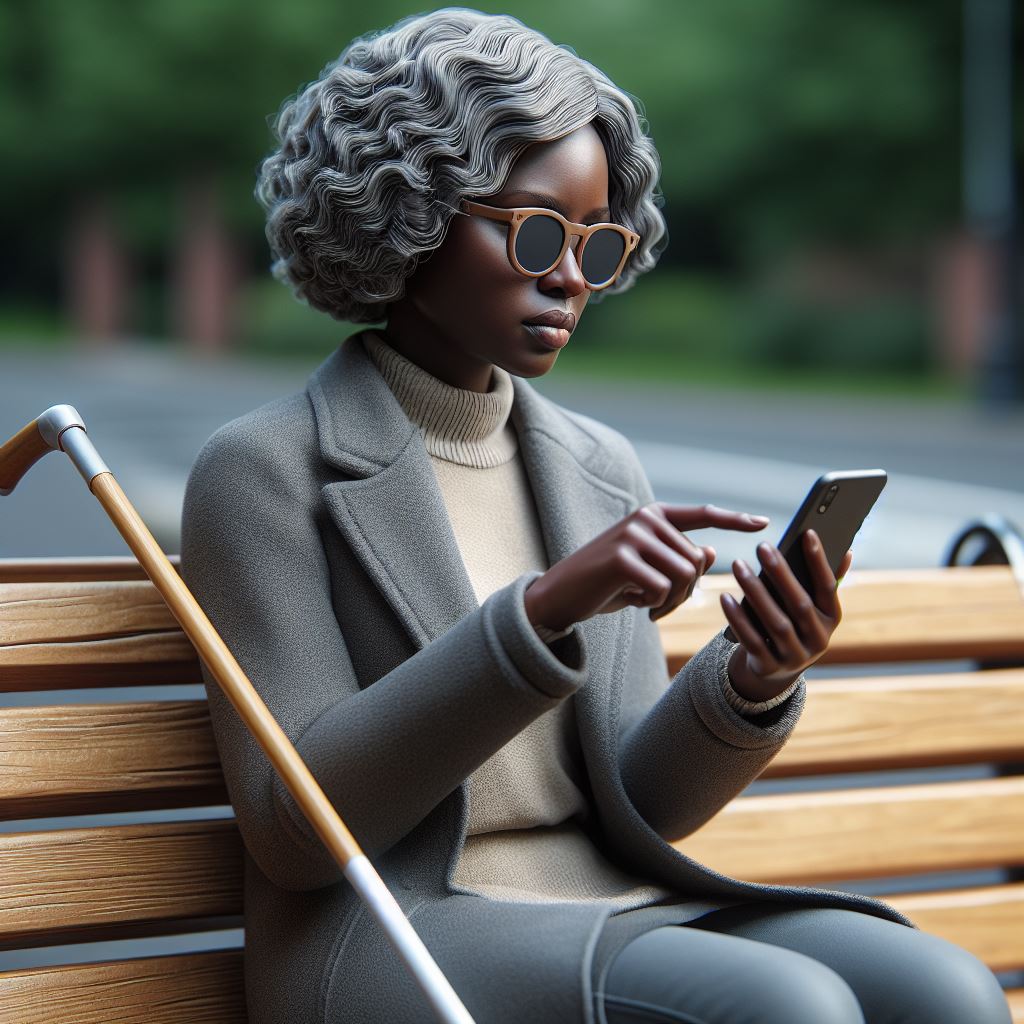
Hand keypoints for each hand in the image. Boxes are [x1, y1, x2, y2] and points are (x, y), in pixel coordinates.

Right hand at [524, 502, 770, 631]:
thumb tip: (711, 553)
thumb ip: (678, 560)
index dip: (734, 519)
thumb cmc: (606, 584)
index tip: (763, 522)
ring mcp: (632, 535)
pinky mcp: (621, 557)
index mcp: (653, 516)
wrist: (559, 595)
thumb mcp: (647, 571)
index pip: (702, 514)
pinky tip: (633, 604)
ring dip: (672, 601)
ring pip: (684, 575)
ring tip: (650, 607)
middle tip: (660, 608)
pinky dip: (654, 605)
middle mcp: (644, 518)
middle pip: (696, 560)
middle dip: (686, 592)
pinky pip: (662, 588)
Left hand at [721, 529, 852, 699]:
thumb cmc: (792, 623)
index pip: (828, 586)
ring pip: (775, 622)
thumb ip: (822, 581)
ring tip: (737, 565)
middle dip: (780, 573)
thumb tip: (845, 550)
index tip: (808, 532)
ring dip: (755, 592)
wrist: (774, 670)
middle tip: (762, 546)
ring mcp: (795, 657)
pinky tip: (724, 597)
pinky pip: (752, 640)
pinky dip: (738, 619)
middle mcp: (818, 640)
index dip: (819, 561)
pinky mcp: (770, 667)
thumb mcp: (811, 607)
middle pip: (799, 603)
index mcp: (832, 619)